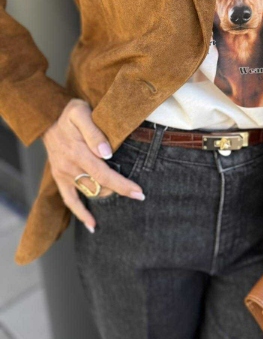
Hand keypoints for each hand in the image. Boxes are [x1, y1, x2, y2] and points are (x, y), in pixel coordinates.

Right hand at [42, 98, 145, 232]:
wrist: (47, 117)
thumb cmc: (69, 113)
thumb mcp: (81, 113)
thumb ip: (94, 132)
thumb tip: (106, 153)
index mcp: (78, 152)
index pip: (104, 174)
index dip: (122, 185)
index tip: (139, 193)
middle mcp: (70, 167)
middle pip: (100, 186)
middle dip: (120, 191)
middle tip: (139, 195)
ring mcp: (64, 174)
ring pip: (90, 193)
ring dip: (106, 196)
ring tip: (124, 197)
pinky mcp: (60, 178)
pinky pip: (70, 200)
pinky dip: (81, 214)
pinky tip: (93, 225)